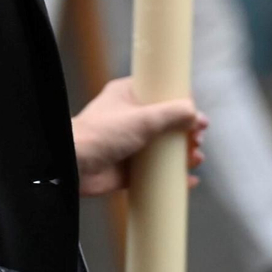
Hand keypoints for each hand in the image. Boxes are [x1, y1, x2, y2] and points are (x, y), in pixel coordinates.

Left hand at [71, 77, 206, 196]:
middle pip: (166, 122)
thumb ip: (171, 113)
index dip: (179, 100)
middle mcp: (129, 117)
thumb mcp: (142, 118)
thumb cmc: (99, 134)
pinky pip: (156, 172)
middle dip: (186, 130)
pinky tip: (188, 179)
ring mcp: (130, 143)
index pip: (158, 91)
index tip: (195, 111)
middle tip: (197, 137)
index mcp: (127, 95)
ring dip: (183, 153)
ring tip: (195, 158)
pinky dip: (173, 175)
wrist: (74, 166)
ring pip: (164, 148)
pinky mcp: (129, 168)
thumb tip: (194, 112)